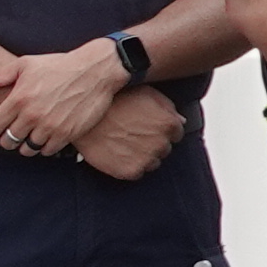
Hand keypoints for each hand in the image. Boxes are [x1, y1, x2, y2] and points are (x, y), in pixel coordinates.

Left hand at [0, 38, 136, 156]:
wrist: (96, 70)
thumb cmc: (58, 65)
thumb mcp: (24, 65)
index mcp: (18, 99)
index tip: (2, 124)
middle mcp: (32, 115)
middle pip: (8, 141)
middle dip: (10, 138)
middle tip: (18, 130)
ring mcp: (50, 126)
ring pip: (27, 149)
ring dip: (28, 143)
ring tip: (34, 133)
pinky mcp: (67, 134)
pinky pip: (47, 151)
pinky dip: (46, 146)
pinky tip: (50, 134)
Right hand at [73, 85, 190, 182]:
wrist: (86, 117)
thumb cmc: (114, 101)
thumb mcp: (146, 94)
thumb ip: (167, 107)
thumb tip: (181, 120)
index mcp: (169, 124)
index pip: (176, 133)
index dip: (162, 130)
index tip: (150, 127)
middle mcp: (161, 143)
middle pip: (165, 149)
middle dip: (153, 142)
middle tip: (134, 135)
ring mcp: (146, 158)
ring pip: (153, 163)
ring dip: (144, 156)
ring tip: (125, 144)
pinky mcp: (130, 171)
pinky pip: (138, 173)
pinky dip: (130, 166)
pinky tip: (119, 154)